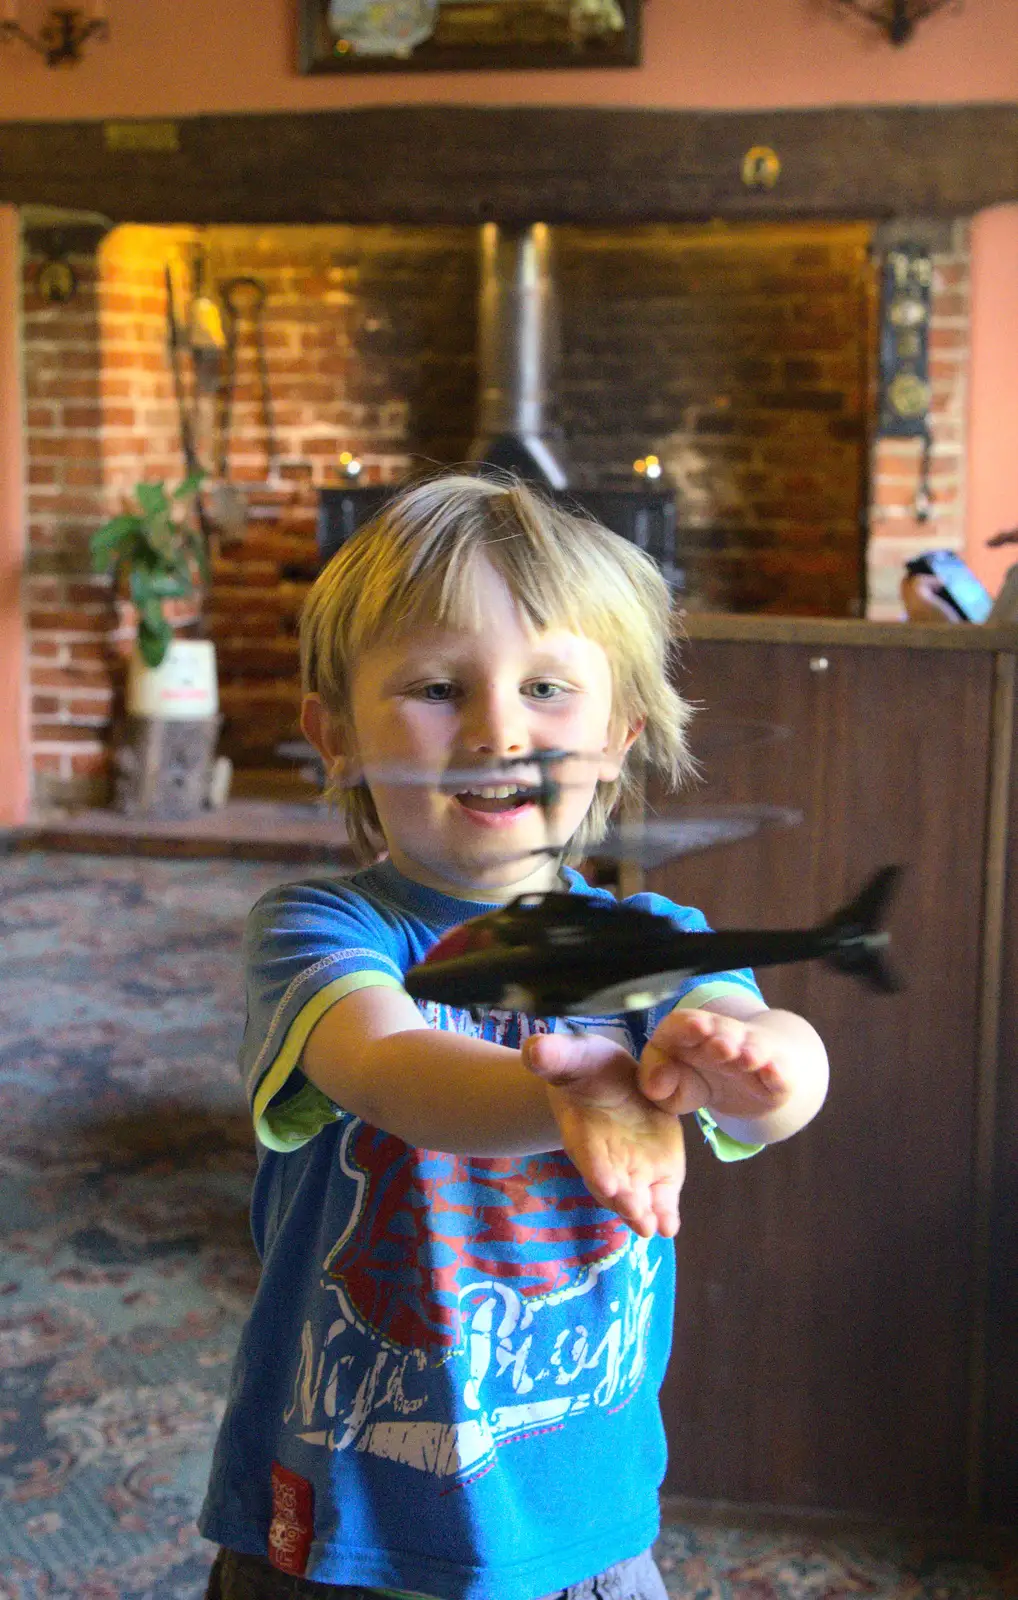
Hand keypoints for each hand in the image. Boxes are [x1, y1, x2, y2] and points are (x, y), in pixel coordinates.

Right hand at [522, 1031, 685, 1239]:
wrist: (611, 1082)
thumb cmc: (585, 1067)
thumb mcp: (573, 1054)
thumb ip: (554, 1055)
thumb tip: (533, 1050)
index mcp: (582, 1131)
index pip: (588, 1153)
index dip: (597, 1168)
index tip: (606, 1183)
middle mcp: (607, 1159)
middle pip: (614, 1185)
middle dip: (623, 1200)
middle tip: (634, 1213)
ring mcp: (633, 1170)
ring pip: (637, 1198)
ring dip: (644, 1214)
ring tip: (652, 1227)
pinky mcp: (658, 1173)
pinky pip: (661, 1198)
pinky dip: (665, 1214)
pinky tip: (669, 1228)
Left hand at [638, 1007, 791, 1120]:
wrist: (750, 1082)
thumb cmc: (700, 1079)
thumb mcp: (674, 1086)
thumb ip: (657, 1083)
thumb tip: (655, 1086)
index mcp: (689, 1035)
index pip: (682, 1023)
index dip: (687, 1026)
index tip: (694, 1027)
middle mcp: (723, 1038)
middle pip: (722, 1031)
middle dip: (722, 1037)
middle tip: (721, 1048)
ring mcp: (752, 1053)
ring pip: (752, 1046)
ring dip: (750, 1051)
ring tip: (746, 1059)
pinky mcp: (776, 1075)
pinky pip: (779, 1072)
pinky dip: (778, 1073)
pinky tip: (774, 1073)